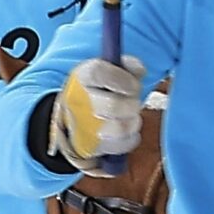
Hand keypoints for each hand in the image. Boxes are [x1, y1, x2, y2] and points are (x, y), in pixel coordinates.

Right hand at [47, 57, 145, 172]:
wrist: (73, 118)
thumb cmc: (97, 90)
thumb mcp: (106, 70)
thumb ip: (126, 66)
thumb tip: (139, 70)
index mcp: (82, 77)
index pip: (99, 73)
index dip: (122, 79)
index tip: (133, 85)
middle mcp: (79, 102)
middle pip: (113, 106)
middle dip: (131, 103)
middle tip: (133, 101)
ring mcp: (85, 127)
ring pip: (120, 129)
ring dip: (133, 121)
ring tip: (130, 115)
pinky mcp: (94, 147)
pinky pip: (122, 145)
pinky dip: (131, 137)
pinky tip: (127, 129)